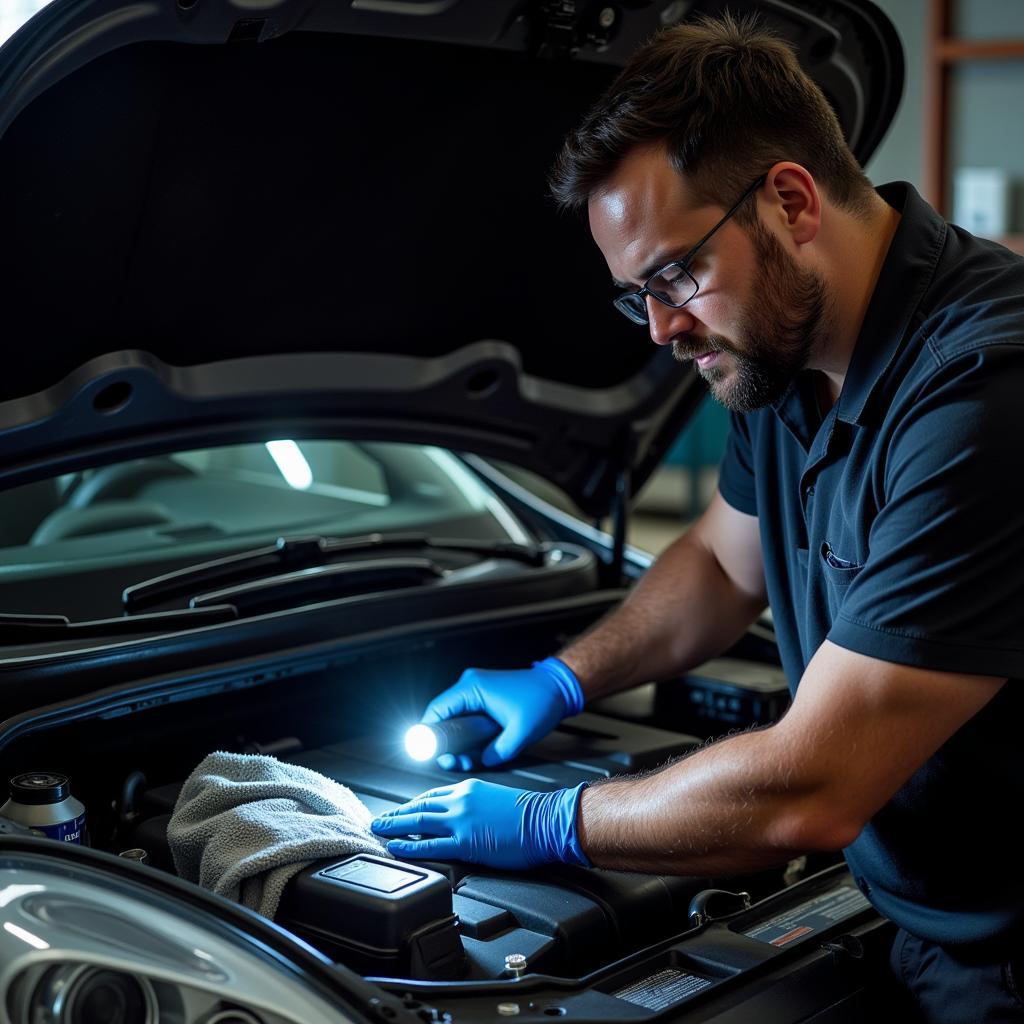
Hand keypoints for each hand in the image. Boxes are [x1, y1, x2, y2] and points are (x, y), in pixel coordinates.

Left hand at [370, 778, 589, 869]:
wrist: (546, 820)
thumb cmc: (528, 813)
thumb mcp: (494, 799)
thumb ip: (474, 804)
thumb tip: (462, 817)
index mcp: (468, 789)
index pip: (432, 796)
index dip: (412, 805)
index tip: (400, 811)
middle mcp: (460, 800)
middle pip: (419, 805)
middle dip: (396, 814)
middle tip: (378, 819)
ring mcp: (461, 820)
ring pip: (418, 820)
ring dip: (394, 825)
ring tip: (378, 830)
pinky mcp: (465, 842)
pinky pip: (429, 843)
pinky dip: (409, 845)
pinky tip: (395, 846)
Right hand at [421, 657, 583, 769]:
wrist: (559, 687)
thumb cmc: (542, 702)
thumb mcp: (519, 734)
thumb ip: (495, 752)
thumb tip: (478, 761)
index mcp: (472, 688)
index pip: (437, 711)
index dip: (427, 734)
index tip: (426, 754)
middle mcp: (469, 686)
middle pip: (442, 717)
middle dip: (444, 743)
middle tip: (450, 762)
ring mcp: (475, 692)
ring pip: (454, 720)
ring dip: (456, 742)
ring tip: (464, 761)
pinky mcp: (483, 699)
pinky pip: (466, 719)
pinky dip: (467, 736)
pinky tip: (474, 753)